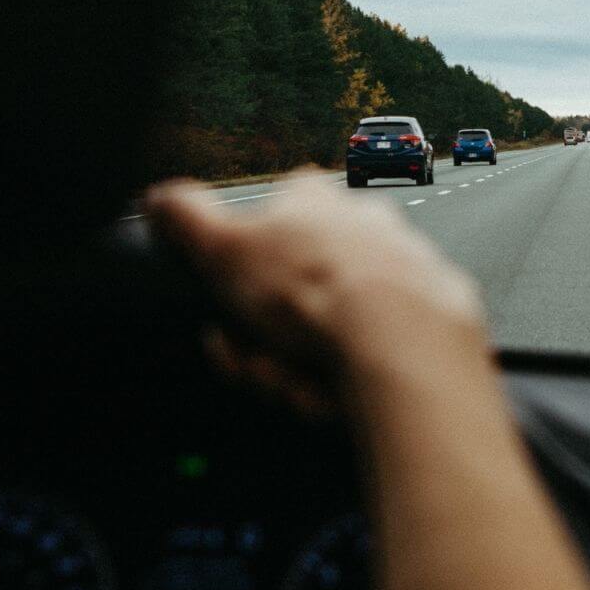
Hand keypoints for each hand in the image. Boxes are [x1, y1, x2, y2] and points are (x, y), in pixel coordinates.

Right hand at [146, 171, 490, 416]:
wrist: (404, 341)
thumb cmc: (316, 291)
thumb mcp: (223, 250)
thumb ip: (186, 220)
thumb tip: (159, 197)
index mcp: (312, 199)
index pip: (260, 230)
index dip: (235, 281)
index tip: (226, 318)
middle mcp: (363, 223)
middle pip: (291, 294)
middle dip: (265, 341)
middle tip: (261, 362)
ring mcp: (402, 266)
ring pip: (328, 330)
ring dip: (302, 367)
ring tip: (302, 383)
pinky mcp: (430, 314)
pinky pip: (370, 354)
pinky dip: (349, 380)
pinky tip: (341, 392)